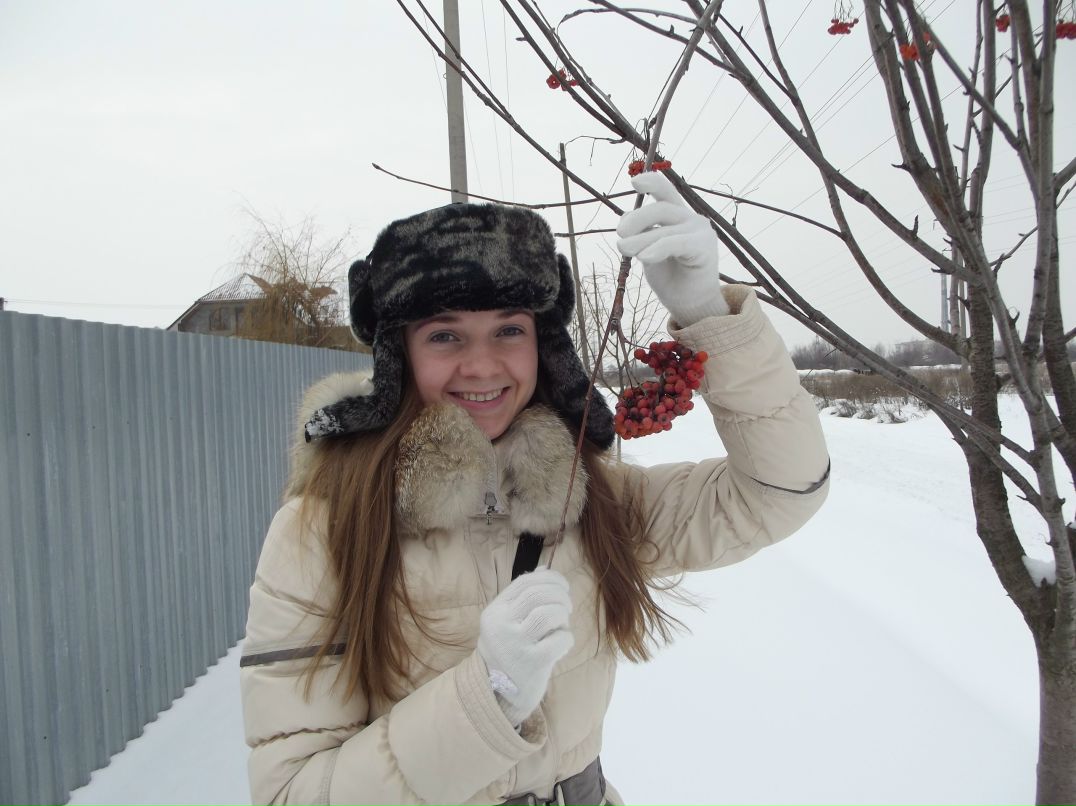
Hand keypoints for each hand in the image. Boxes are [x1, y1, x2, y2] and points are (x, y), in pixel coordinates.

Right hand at [477, 568, 573, 725]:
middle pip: (538, 594)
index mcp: (494, 612)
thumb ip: (522, 597)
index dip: (549, 578)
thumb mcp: (506, 622)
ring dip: (563, 615)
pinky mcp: (532, 663)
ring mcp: (515, 645)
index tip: (563, 585)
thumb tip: (544, 569)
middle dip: (560, 595)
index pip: (524, 582)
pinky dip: (566, 638)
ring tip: (562, 625)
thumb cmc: (508, 652)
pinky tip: (561, 644)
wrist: (499, 694)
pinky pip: (560, 639)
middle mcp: (501, 626)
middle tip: (567, 605)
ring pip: (549, 613)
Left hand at [616, 171, 728, 324]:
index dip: (651, 182)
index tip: (633, 183)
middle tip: (620, 235)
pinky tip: (644, 257)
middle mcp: (690, 219)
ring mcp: (700, 232)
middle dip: (636, 219)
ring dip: (640, 240)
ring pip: (664, 229)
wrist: (690, 305)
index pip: (665, 191)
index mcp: (677, 216)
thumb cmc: (670, 278)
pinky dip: (658, 248)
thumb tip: (625, 220)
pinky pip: (676, 243)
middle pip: (660, 209)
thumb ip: (641, 235)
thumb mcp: (649, 251)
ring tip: (624, 250)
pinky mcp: (705, 247)